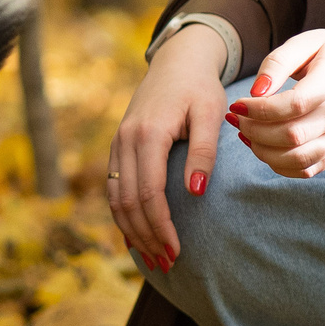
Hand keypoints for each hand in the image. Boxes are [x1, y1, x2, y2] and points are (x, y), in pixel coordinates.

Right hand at [107, 29, 229, 274]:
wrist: (177, 61)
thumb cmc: (200, 87)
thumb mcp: (210, 114)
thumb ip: (204, 152)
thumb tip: (196, 192)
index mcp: (148, 134)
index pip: (149, 194)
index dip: (160, 227)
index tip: (176, 252)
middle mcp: (126, 141)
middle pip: (128, 203)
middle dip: (146, 237)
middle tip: (167, 264)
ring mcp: (118, 143)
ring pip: (116, 198)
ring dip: (131, 231)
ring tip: (152, 257)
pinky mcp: (119, 146)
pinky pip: (114, 188)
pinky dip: (122, 215)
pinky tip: (136, 234)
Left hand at [228, 29, 324, 178]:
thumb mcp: (308, 42)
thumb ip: (279, 62)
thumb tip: (256, 91)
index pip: (295, 104)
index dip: (260, 109)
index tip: (238, 104)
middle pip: (292, 136)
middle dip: (254, 130)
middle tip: (236, 117)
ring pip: (298, 159)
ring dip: (262, 151)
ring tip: (245, 133)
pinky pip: (307, 170)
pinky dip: (279, 165)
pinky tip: (262, 146)